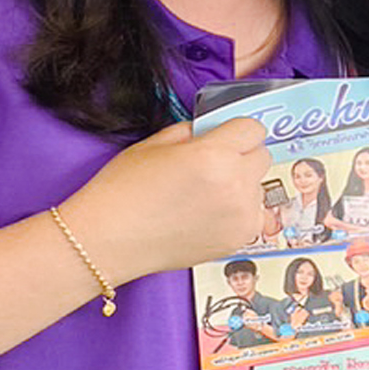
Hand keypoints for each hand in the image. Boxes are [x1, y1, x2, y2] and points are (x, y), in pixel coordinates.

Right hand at [58, 118, 269, 280]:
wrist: (107, 241)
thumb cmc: (122, 191)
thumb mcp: (155, 144)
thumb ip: (193, 132)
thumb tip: (214, 130)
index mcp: (215, 155)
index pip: (253, 129)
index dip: (236, 131)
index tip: (225, 137)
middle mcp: (235, 185)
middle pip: (261, 157)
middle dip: (242, 156)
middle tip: (214, 166)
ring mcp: (241, 215)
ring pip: (259, 187)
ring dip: (242, 186)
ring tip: (205, 196)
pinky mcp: (238, 239)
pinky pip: (255, 215)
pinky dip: (240, 213)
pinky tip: (209, 215)